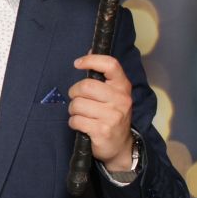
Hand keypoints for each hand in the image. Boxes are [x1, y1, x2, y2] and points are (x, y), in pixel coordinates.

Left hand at [69, 54, 133, 171]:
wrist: (121, 146)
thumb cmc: (112, 115)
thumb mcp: (113, 94)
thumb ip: (102, 75)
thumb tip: (89, 51)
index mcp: (123, 87)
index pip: (110, 65)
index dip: (91, 60)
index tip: (78, 63)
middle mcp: (121, 100)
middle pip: (86, 86)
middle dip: (74, 92)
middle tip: (77, 99)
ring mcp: (112, 116)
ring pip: (77, 104)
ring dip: (73, 110)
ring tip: (82, 114)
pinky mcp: (102, 131)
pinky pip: (76, 120)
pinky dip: (74, 122)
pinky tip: (82, 125)